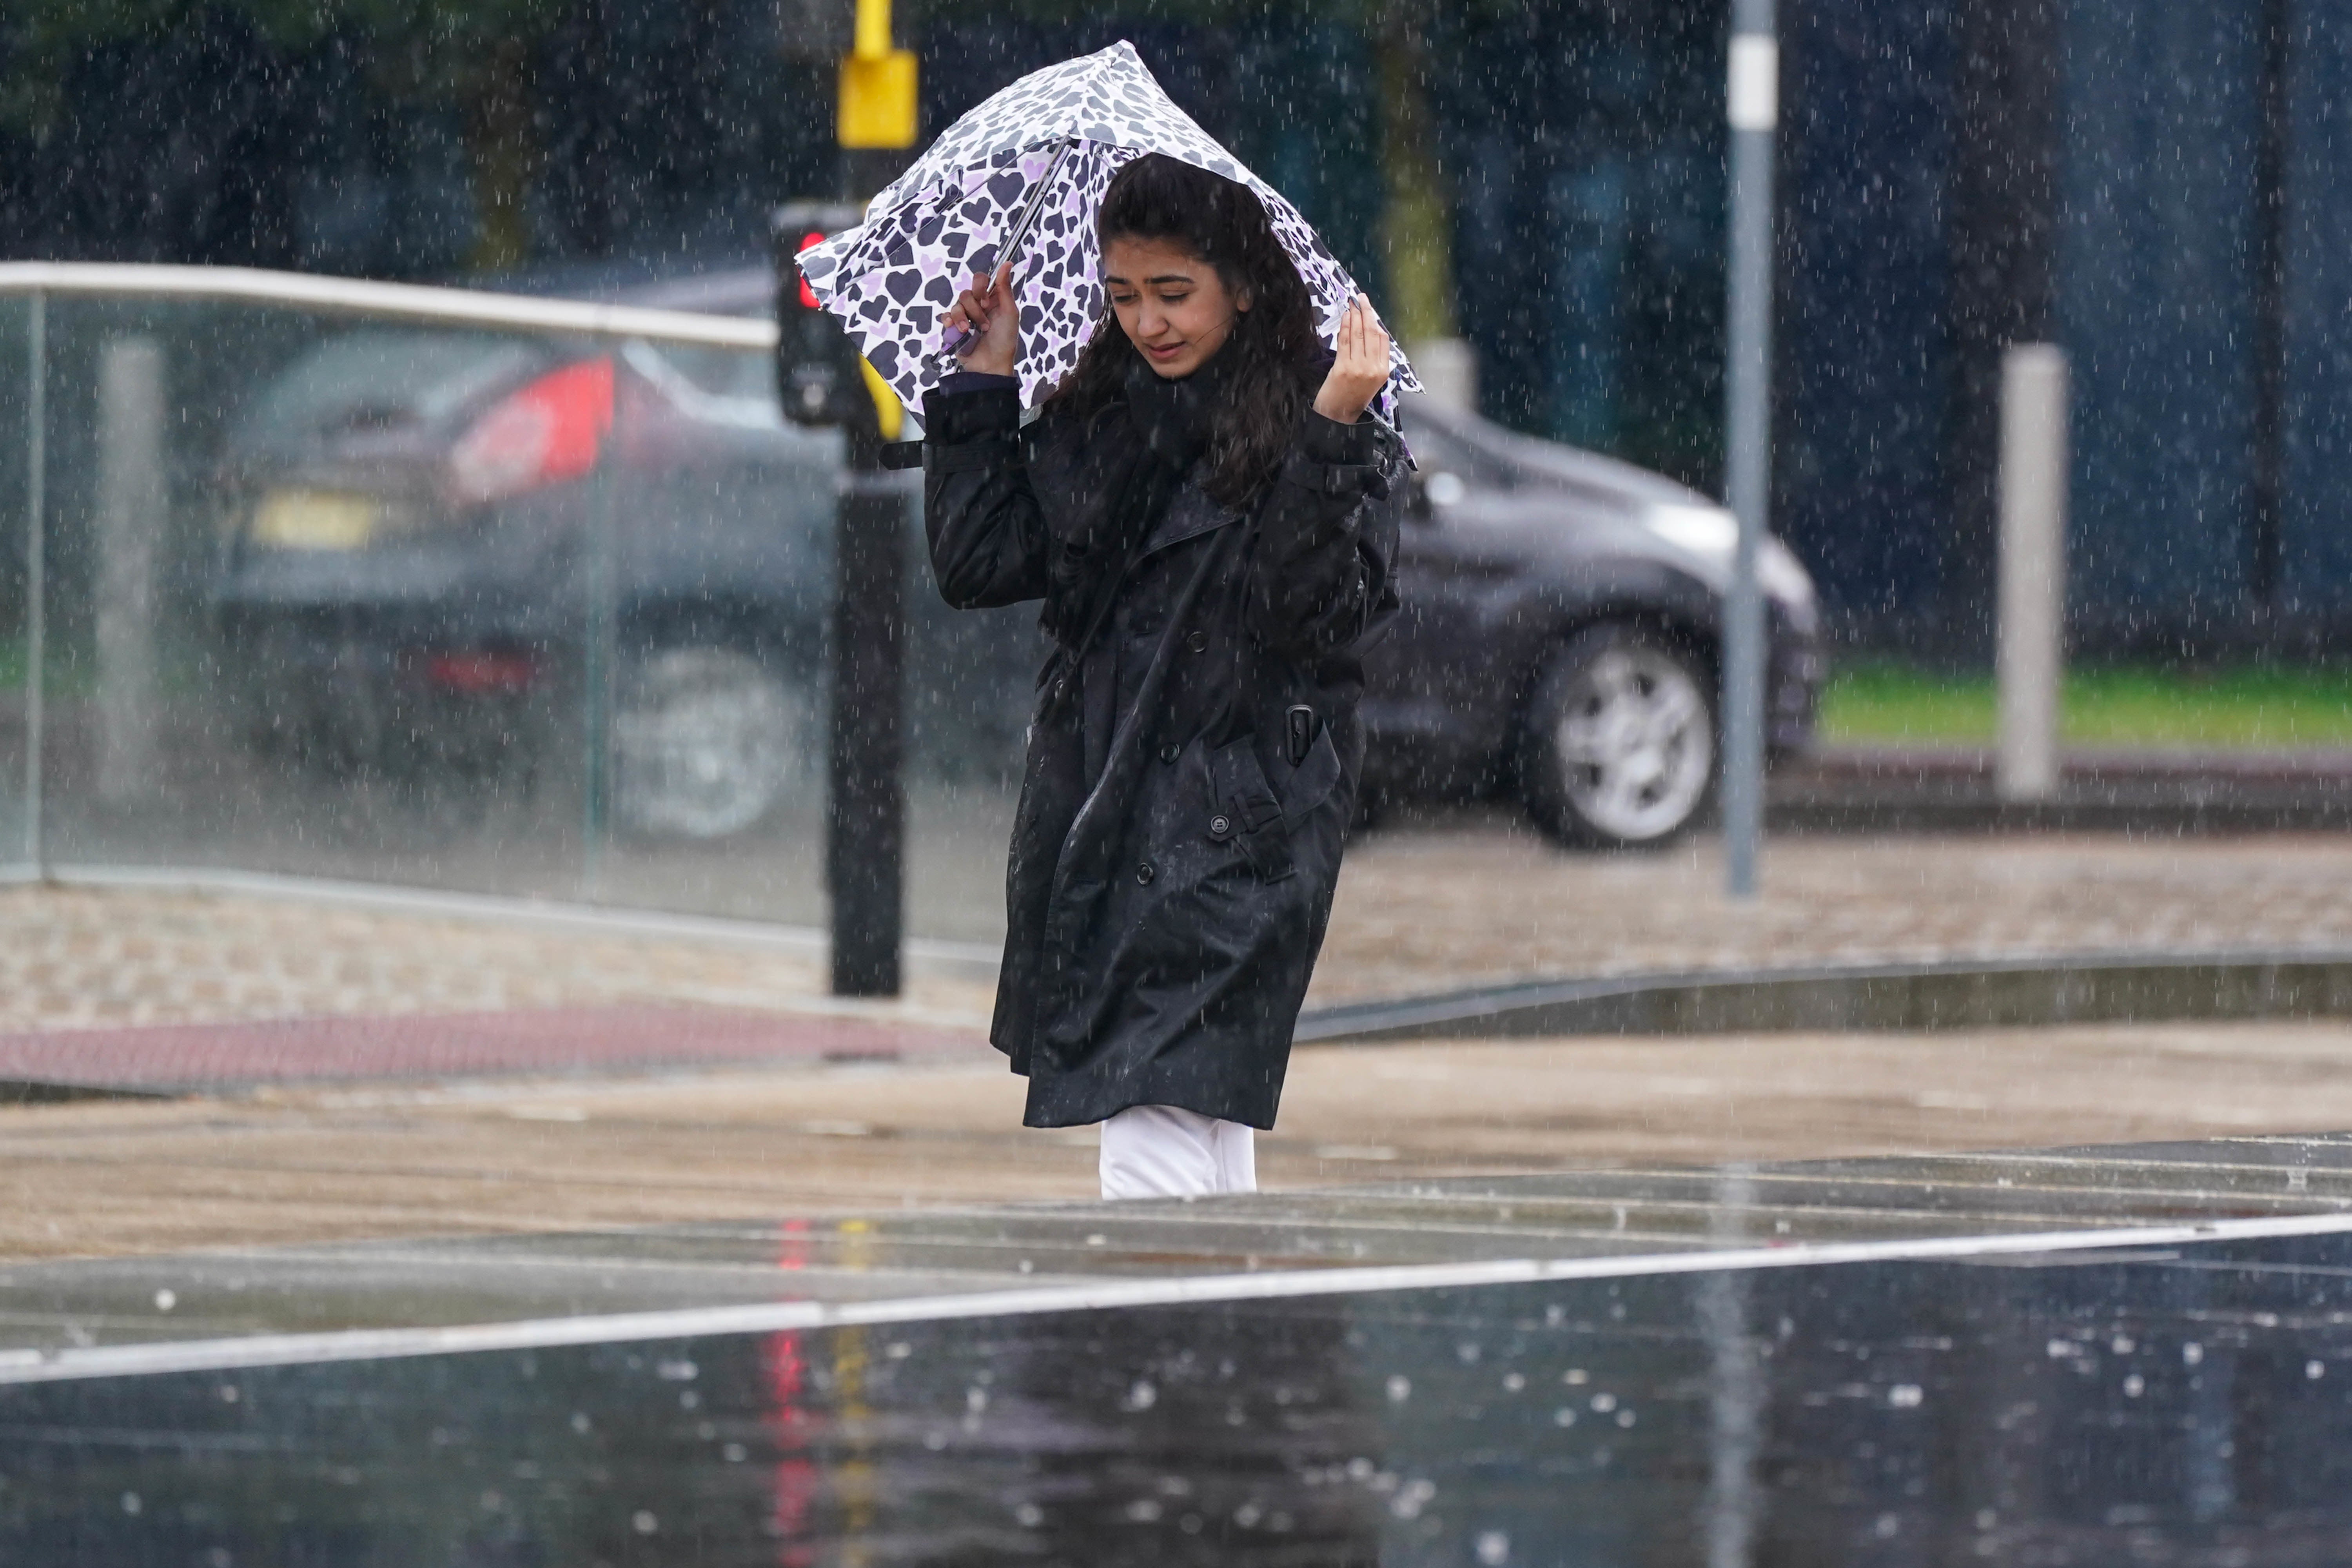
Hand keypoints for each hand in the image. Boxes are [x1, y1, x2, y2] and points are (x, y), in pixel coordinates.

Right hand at [945, 262, 1017, 376]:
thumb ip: (1005, 288)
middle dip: (974, 308)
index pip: (980, 279)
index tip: (985, 301)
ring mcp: (964, 317)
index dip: (980, 287)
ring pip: (956, 305)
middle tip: (984, 323)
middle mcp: (977, 306)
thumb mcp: (1009, 312)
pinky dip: (949, 322)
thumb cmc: (1005, 340)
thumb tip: (1007, 263)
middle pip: (966, 293)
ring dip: (964, 318)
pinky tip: (956, 329)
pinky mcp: (954, 328)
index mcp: (991, 299)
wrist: (992, 365)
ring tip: (971, 331)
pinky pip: (945, 317)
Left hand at [1312, 296, 1390, 423]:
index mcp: (1383, 371)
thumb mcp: (1370, 381)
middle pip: (1371, 333)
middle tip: (1360, 297)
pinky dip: (1344, 326)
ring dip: (1354, 315)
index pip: (1383, 339)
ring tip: (1351, 303)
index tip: (1369, 309)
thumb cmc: (1352, 397)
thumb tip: (1370, 332)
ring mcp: (1358, 368)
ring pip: (1358, 335)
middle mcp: (1373, 369)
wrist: (1338, 417)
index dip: (1375, 321)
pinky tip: (1344, 316)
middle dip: (1366, 312)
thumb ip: (1373, 360)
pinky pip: (1345, 342)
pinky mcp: (1343, 369)